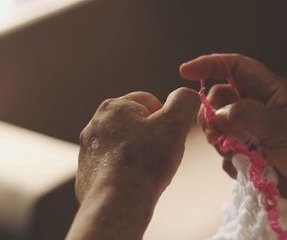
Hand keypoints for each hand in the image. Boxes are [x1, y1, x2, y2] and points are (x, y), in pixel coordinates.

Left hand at [76, 88, 199, 202]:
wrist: (117, 204)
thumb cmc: (146, 162)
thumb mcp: (175, 123)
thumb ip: (184, 101)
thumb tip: (186, 94)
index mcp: (114, 106)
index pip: (150, 101)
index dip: (166, 119)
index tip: (169, 137)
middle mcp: (96, 123)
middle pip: (137, 123)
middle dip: (153, 136)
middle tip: (160, 154)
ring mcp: (89, 148)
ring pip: (126, 144)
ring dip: (140, 153)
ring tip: (148, 170)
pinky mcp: (88, 171)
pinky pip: (114, 163)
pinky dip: (126, 170)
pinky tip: (134, 181)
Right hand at [180, 54, 286, 221]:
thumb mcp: (282, 127)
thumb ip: (248, 115)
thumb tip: (217, 116)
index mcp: (268, 91)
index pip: (234, 68)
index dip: (210, 65)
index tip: (185, 71)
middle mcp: (255, 107)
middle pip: (218, 99)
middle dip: (211, 113)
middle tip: (215, 132)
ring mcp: (249, 131)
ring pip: (217, 126)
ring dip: (220, 139)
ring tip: (235, 152)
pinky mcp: (245, 152)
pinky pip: (224, 150)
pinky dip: (229, 158)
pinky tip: (247, 168)